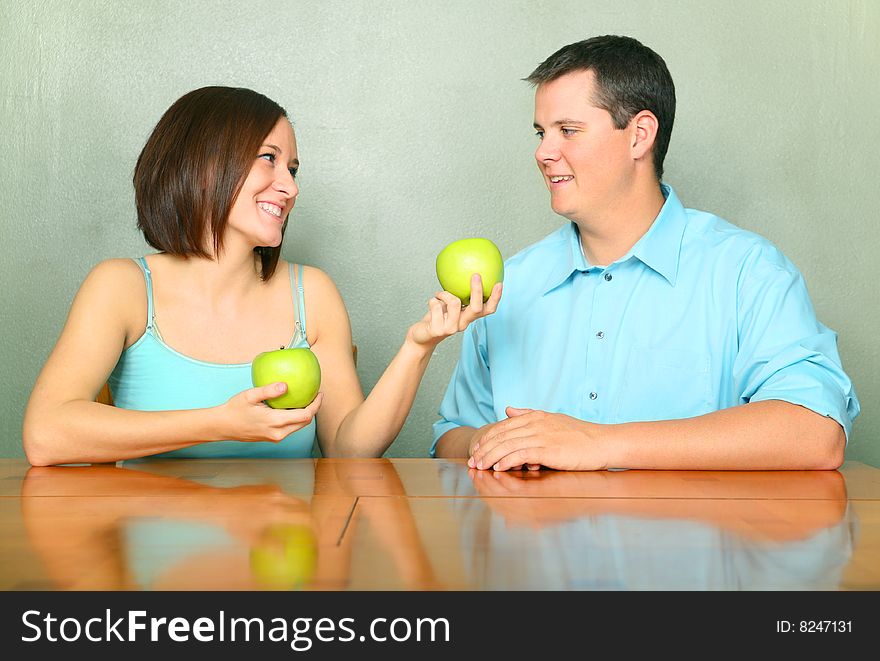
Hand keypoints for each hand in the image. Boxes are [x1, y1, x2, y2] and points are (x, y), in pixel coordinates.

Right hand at [218, 383, 323, 442]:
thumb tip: (285, 385)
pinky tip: (293, 407)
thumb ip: (269, 390)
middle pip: (305, 422)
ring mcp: (275, 437)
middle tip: (315, 395)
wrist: (223, 426)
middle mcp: (278, 433)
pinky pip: (290, 428)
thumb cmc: (234, 409)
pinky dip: (296, 418)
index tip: (319, 393)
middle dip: (313, 409)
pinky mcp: (273, 438)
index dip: (316, 405)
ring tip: (306, 399)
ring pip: (298, 426)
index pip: (305, 415)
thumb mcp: (250, 396)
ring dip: (305, 414)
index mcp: (275, 422)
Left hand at [406, 274, 501, 347]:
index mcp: (468, 317)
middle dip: (478, 290)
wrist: (422, 336)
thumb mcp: (449, 305)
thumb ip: (457, 294)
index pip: (488, 309)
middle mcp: (463, 323)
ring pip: (455, 302)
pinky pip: (437, 306)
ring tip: (439, 294)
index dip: (495, 298)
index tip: (499, 283)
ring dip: (445, 293)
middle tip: (476, 275)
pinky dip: (433, 300)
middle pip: (477, 308)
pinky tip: (431, 302)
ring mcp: (451, 328)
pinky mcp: (438, 330)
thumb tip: (463, 271)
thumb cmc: (436, 317)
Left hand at [468, 407, 607, 471]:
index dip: (488, 438)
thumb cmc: (581, 435)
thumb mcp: (553, 419)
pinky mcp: (548, 450)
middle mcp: (536, 423)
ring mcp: (541, 436)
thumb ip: (529, 414)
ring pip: (507, 445)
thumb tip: (508, 409)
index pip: (504, 426)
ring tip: (481, 467)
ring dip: (491, 457)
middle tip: (473, 462)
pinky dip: (507, 461)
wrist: (603, 443)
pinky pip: (520, 455)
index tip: (478, 449)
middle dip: (484, 449)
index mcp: (536, 416)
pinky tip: (498, 468)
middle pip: (501, 436)